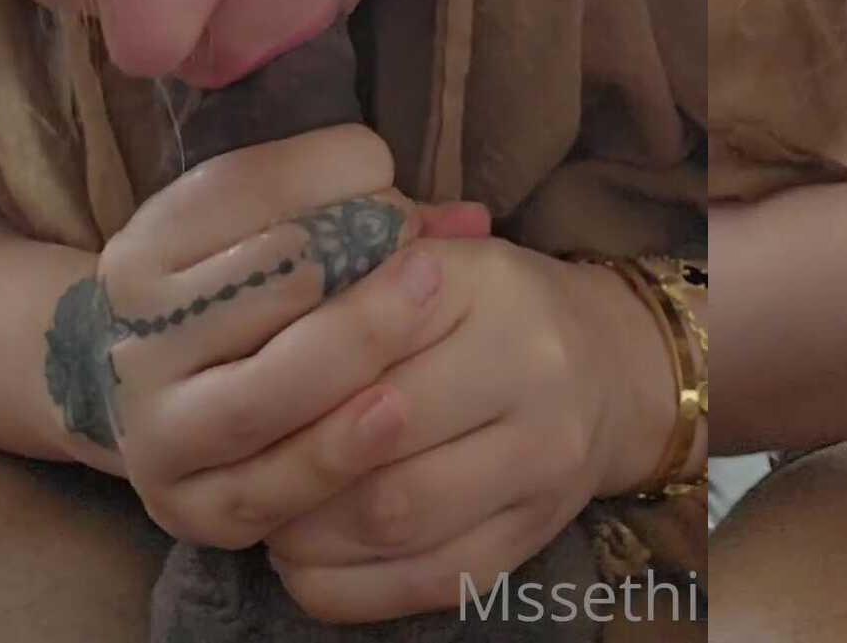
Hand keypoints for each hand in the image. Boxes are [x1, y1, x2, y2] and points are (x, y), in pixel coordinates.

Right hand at [57, 124, 485, 547]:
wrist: (142, 394)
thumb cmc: (234, 296)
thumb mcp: (266, 233)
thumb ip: (358, 215)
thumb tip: (472, 223)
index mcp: (148, 247)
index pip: (244, 189)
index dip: (327, 173)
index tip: (385, 179)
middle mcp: (135, 334)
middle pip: (262, 288)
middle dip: (358, 272)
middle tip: (435, 269)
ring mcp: (154, 425)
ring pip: (260, 395)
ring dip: (352, 354)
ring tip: (429, 327)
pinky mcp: (183, 504)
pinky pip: (268, 487)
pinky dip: (335, 454)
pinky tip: (395, 417)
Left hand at [260, 237, 653, 623]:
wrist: (610, 364)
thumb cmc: (488, 304)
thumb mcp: (430, 260)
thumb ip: (350, 278)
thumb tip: (249, 324)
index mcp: (486, 288)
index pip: (364, 340)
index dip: (287, 379)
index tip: (236, 393)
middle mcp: (528, 374)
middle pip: (378, 438)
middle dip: (291, 464)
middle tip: (236, 469)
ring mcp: (540, 465)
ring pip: (398, 518)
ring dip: (310, 531)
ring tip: (264, 518)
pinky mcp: (533, 536)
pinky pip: (432, 581)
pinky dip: (353, 587)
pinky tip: (304, 565)